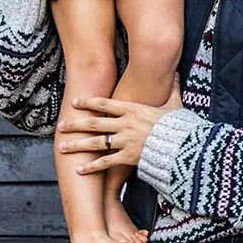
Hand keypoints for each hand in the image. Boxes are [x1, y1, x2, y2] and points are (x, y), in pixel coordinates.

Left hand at [57, 96, 174, 174]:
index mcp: (132, 110)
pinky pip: (105, 162)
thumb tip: (174, 73)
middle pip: (94, 123)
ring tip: (62, 147)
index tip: (75, 102)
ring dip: (76, 145)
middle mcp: (124, 124)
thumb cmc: (178, 125)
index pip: (105, 104)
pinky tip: (78, 169)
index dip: (88, 102)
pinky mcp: (127, 157)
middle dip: (75, 124)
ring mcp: (124, 141)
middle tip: (60, 125)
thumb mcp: (174, 105)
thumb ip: (171, 90)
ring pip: (94, 143)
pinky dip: (91, 166)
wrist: (182, 144)